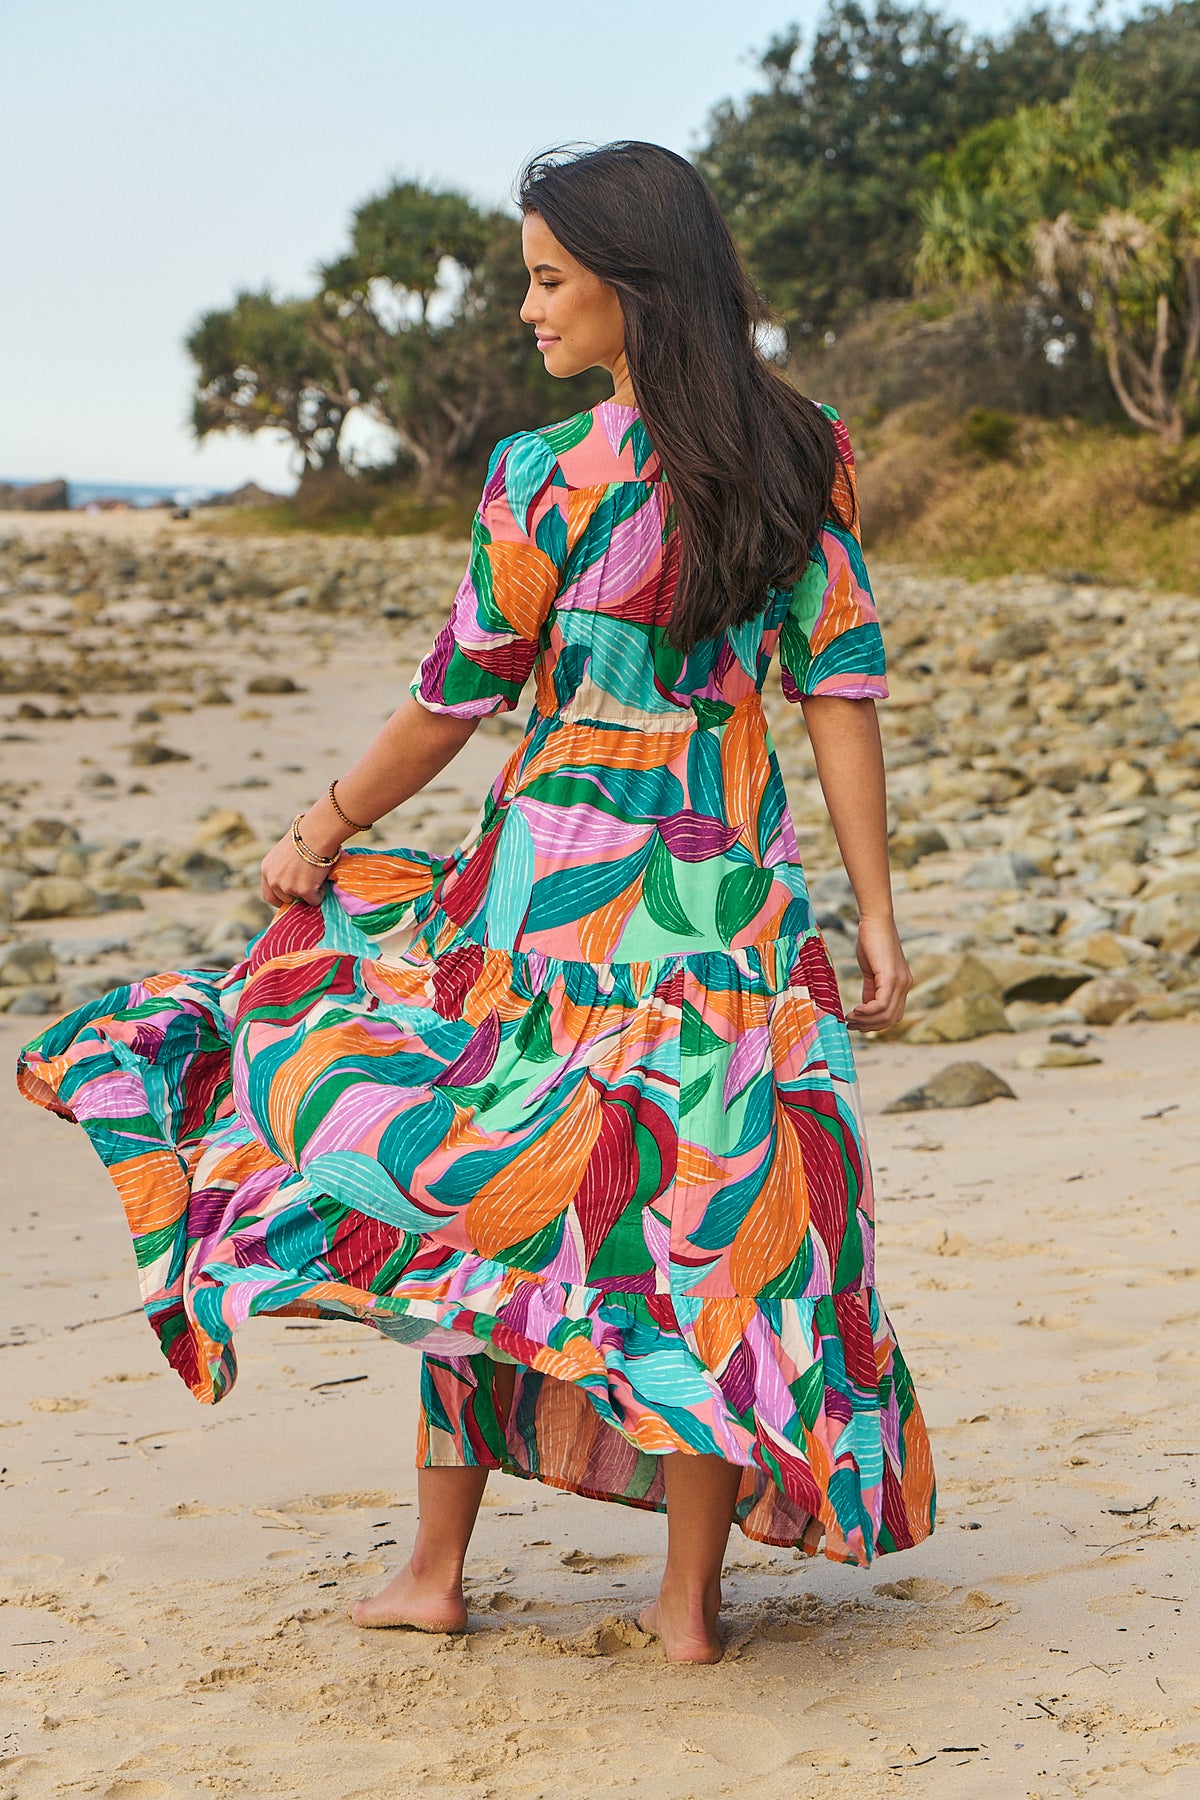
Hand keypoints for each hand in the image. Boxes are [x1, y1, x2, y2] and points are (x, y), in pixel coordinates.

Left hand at [260, 823, 336, 908]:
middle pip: (284, 900)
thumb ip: (283, 868)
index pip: (268, 895)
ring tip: (317, 877)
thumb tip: (294, 879)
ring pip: (301, 900)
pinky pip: (314, 900)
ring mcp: (288, 887)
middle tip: (308, 888)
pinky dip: (321, 893)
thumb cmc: (305, 836)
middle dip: (296, 896)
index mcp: (266, 869)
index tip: (291, 898)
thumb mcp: (284, 853)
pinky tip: (323, 878)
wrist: (316, 833)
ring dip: (309, 893)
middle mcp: (273, 880)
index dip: (280, 898)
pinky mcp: (304, 891)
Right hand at [845, 914, 911, 1032]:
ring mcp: (900, 982)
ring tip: (850, 1018)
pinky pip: (882, 1004)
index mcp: (902, 985)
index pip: (893, 1015)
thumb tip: (865, 1007)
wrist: (875, 921)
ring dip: (866, 1021)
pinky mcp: (891, 978)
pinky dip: (868, 1011)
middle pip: (891, 1019)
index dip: (875, 1024)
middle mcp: (905, 986)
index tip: (856, 1024)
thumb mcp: (871, 971)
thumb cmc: (871, 941)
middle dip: (869, 1026)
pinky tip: (855, 1010)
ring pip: (886, 1015)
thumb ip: (871, 989)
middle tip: (850, 1024)